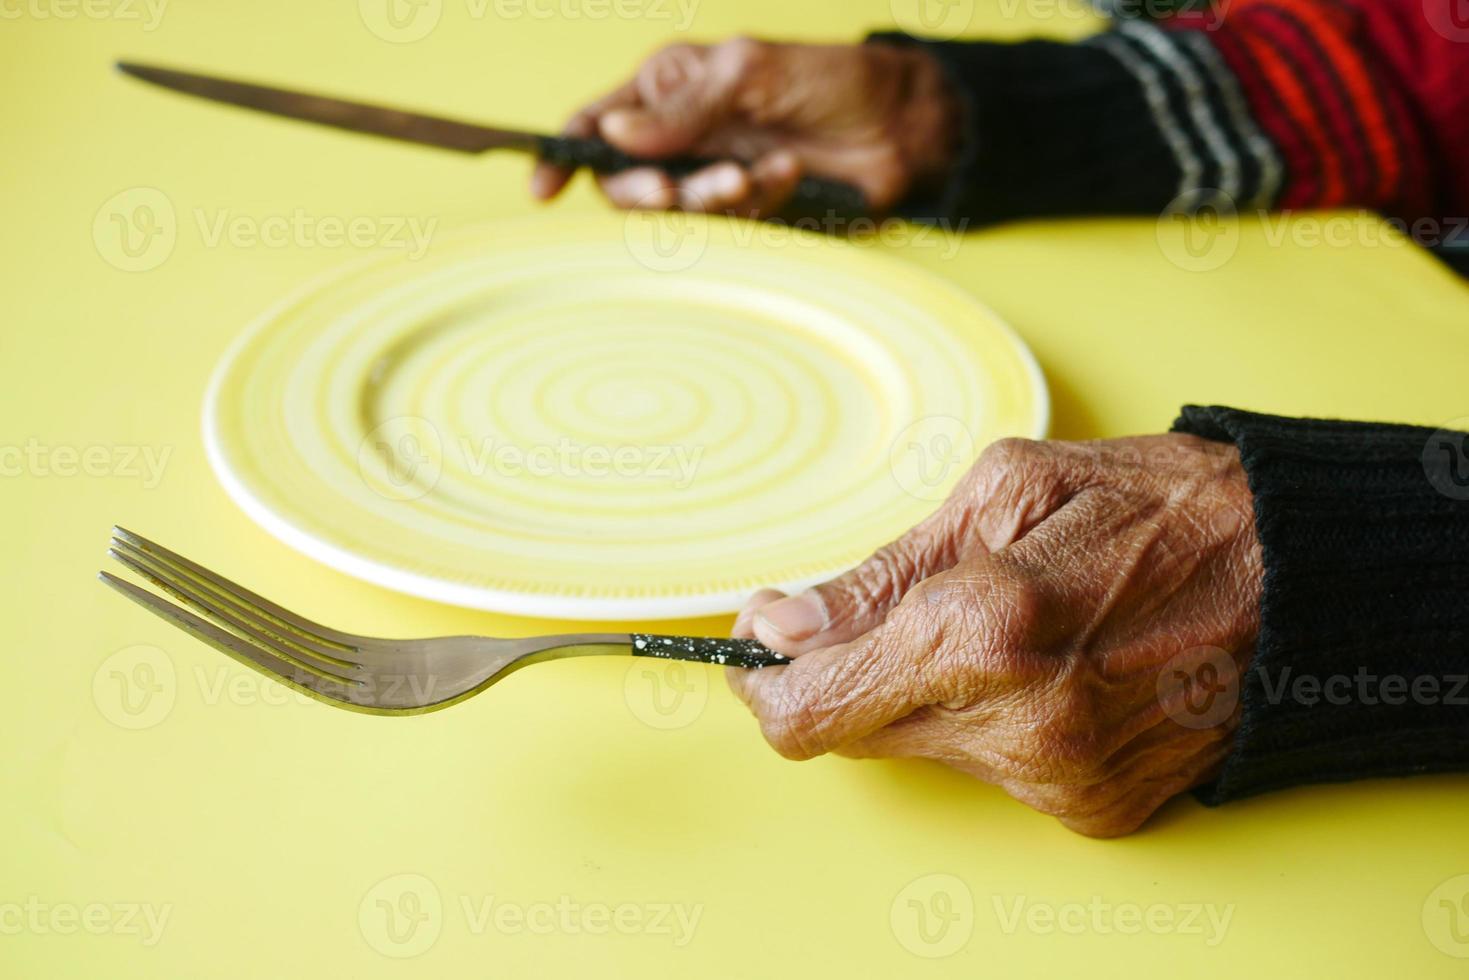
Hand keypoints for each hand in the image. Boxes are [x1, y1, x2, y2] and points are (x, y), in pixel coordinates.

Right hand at [530, 38, 957, 216]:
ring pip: (678, 213)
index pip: (597, 124)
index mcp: (669, 87)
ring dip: (713, 199)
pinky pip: (727, 226)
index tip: (541, 189)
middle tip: (680, 191)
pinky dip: (756, 204)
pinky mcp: (750, 210)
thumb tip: (610, 135)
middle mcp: (685, 135)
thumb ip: (680, 108)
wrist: (902, 125)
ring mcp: (715, 175)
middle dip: (649, 192)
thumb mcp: (750, 72)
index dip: (562, 156)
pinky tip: (790, 175)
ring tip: (758, 173)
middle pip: (627, 183)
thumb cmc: (829, 79)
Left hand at [728, 434, 1264, 836]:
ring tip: (1010, 621)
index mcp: (981, 630)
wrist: (1303, 575)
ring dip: (932, 690)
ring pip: (923, 748)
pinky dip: (993, 719)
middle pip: (856, 732)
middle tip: (912, 605)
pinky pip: (991, 768)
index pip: (807, 711)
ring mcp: (1060, 777)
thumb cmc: (1163, 507)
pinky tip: (1051, 665)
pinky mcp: (1094, 809)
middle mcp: (1017, 723)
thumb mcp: (1004, 489)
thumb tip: (785, 625)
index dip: (766, 680)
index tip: (769, 639)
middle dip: (858, 669)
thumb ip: (878, 574)